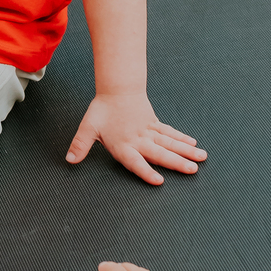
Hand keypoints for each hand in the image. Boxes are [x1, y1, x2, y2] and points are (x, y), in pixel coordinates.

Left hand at [66, 91, 205, 185]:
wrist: (116, 89)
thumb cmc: (101, 111)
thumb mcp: (87, 128)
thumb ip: (80, 145)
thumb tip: (69, 160)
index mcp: (123, 145)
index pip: (136, 162)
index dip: (146, 172)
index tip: (159, 181)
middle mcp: (139, 140)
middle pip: (160, 153)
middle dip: (177, 163)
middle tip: (192, 170)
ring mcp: (149, 132)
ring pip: (170, 143)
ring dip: (186, 151)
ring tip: (201, 158)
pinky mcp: (154, 124)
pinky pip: (170, 132)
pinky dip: (181, 138)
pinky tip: (193, 144)